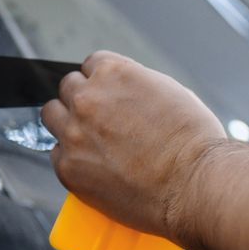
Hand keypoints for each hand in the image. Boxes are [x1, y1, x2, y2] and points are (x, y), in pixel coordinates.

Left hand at [42, 51, 227, 239]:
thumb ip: (136, 85)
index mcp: (113, 73)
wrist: (196, 185)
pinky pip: (56, 154)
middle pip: (68, 88)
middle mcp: (88, 98)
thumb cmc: (194, 142)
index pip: (91, 65)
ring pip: (52, 116)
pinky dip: (71, 158)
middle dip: (83, 100)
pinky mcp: (68, 166)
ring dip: (67, 124)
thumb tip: (123, 91)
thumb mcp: (171, 92)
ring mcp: (74, 133)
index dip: (101, 81)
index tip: (106, 94)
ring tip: (89, 140)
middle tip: (99, 120)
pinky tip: (93, 166)